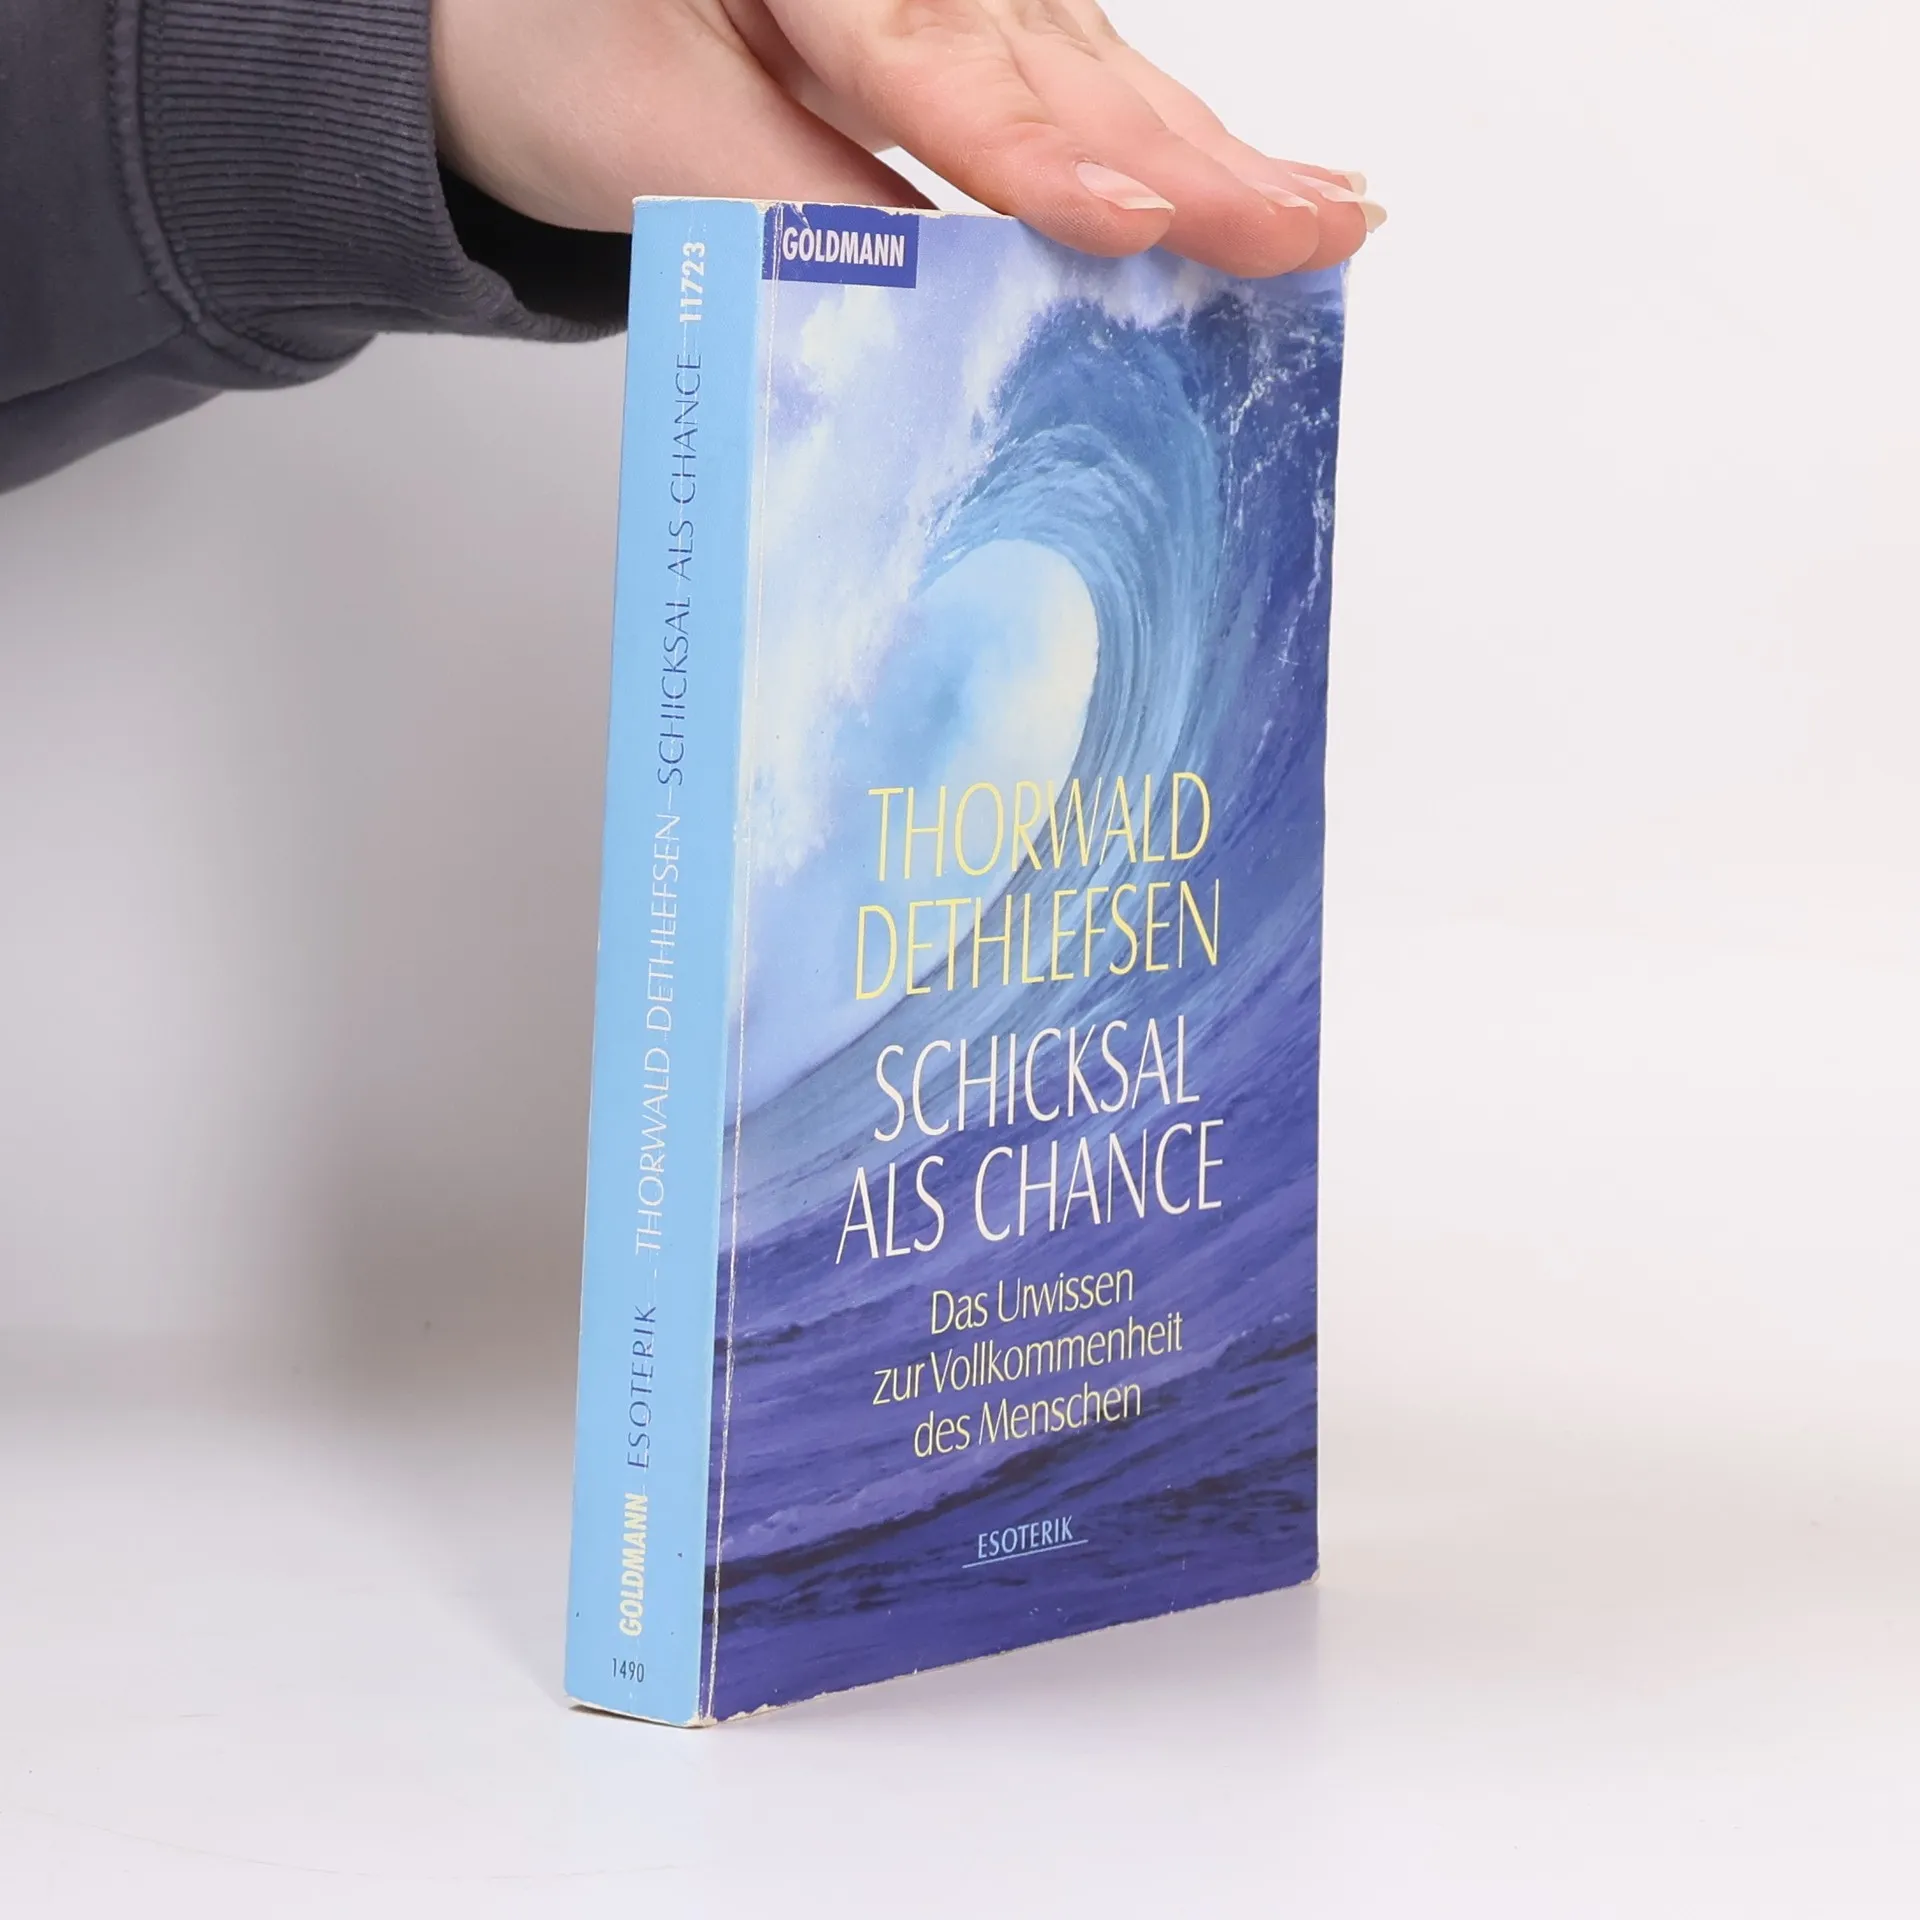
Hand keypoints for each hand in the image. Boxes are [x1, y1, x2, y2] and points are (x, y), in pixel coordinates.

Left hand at [430, 0, 1381, 276]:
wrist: (506, 15)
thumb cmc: (553, 56)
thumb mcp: (650, 140)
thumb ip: (799, 216)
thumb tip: (936, 307)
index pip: (936, 64)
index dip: (1042, 156)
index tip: (1135, 223)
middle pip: (1054, 61)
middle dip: (1190, 158)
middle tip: (1314, 229)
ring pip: (1093, 68)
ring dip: (1211, 155)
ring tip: (1323, 217)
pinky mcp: (969, 22)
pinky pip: (1080, 79)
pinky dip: (1167, 140)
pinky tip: (1245, 176)